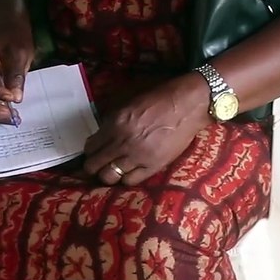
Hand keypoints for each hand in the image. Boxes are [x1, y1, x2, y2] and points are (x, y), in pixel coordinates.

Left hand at [82, 77, 210, 185]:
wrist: (189, 105)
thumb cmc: (161, 98)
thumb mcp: (130, 103)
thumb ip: (113, 121)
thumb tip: (102, 135)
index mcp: (115, 124)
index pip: (90, 146)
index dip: (90, 150)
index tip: (94, 152)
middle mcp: (123, 142)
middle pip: (94, 165)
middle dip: (93, 166)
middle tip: (98, 165)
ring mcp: (138, 156)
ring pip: (109, 176)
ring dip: (108, 174)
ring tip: (112, 171)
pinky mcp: (154, 165)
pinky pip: (130, 181)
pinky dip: (126, 178)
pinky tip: (130, 172)